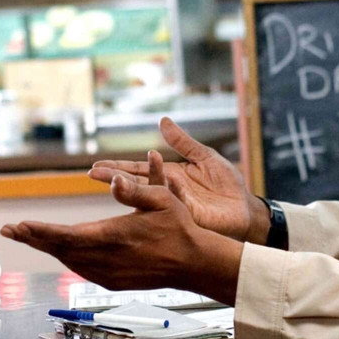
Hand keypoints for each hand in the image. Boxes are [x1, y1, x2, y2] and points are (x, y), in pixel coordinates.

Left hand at [0, 175, 241, 304]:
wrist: (194, 263)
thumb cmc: (179, 228)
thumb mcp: (162, 199)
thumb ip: (135, 188)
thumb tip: (113, 178)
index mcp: (114, 236)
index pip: (67, 235)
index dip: (40, 231)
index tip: (20, 225)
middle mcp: (107, 259)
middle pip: (60, 249)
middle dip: (34, 238)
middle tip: (11, 230)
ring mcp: (109, 274)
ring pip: (69, 261)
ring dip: (48, 248)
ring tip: (30, 236)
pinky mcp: (113, 282)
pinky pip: (81, 270)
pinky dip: (66, 258)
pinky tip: (59, 250)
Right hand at [90, 117, 269, 243]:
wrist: (246, 208)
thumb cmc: (227, 185)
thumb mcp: (204, 156)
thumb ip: (183, 142)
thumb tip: (162, 121)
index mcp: (168, 175)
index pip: (137, 170)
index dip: (117, 168)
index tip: (95, 166)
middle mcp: (166, 191)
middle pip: (135, 183)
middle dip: (114, 178)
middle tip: (92, 174)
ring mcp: (173, 206)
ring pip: (147, 196)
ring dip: (129, 190)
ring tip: (111, 183)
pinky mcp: (185, 217)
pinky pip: (169, 205)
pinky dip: (158, 196)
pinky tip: (146, 188)